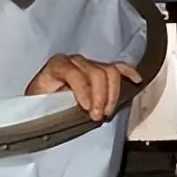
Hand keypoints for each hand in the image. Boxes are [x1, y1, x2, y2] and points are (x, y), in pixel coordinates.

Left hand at [25, 54, 142, 120]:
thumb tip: (64, 110)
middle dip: (100, 97)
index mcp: (57, 65)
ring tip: (107, 111)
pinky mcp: (99, 69)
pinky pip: (117, 67)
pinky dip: (129, 73)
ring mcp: (88, 64)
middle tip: (97, 116)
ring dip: (112, 94)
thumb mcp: (40, 101)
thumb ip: (51, 102)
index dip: (82, 90)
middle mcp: (73, 61)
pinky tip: (136, 81)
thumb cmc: (40, 99)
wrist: (40, 96)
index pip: (74, 72)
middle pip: (95, 72)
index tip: (85, 108)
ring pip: (109, 71)